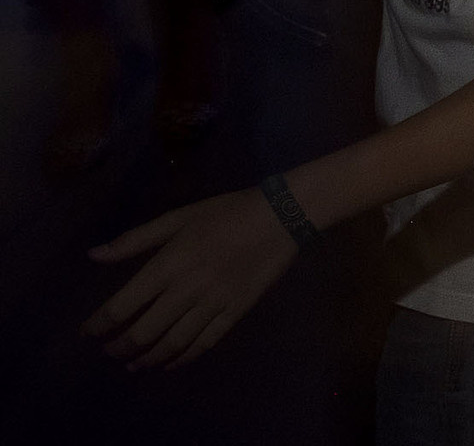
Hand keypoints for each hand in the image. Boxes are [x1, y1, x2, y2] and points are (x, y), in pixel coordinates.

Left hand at [85, 189, 297, 368]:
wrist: (281, 215)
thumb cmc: (226, 213)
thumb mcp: (178, 217)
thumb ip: (135, 239)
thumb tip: (94, 255)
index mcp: (168, 264)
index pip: (123, 305)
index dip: (99, 325)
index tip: (87, 334)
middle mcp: (186, 289)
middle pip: (144, 331)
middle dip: (120, 347)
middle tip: (110, 352)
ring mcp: (213, 303)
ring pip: (172, 343)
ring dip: (148, 359)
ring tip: (134, 365)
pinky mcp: (236, 312)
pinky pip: (205, 342)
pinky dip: (184, 358)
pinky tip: (171, 363)